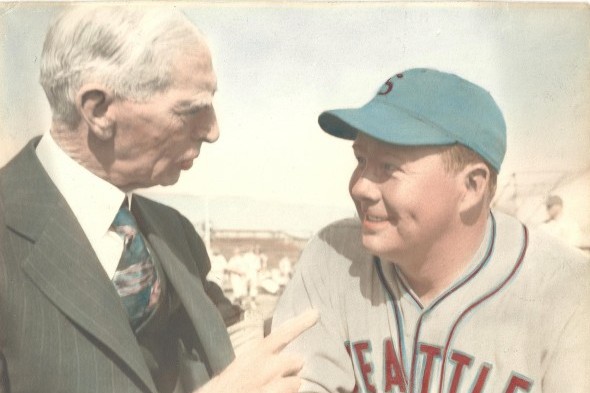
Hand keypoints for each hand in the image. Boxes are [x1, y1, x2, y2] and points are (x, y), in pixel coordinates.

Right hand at [197, 309, 318, 392]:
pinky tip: (271, 392)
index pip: (282, 334)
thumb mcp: (243, 363)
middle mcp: (265, 367)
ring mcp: (269, 384)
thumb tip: (290, 358)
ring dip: (290, 387)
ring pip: (297, 383)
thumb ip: (263, 356)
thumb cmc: (229, 384)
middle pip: (297, 360)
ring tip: (273, 388)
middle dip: (294, 368)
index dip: (300, 323)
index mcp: (256, 353)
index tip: (316, 313)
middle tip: (281, 375)